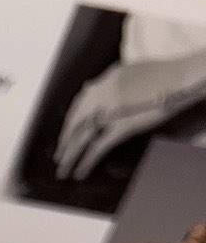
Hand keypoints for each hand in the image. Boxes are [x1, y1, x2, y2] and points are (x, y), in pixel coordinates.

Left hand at [55, 40, 205, 181]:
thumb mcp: (134, 70)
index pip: (81, 101)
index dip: (71, 119)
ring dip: (70, 155)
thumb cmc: (166, 75)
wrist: (183, 77)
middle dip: (65, 140)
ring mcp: (112, 109)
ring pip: (82, 136)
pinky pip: (98, 147)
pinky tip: (80, 171)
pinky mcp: (123, 126)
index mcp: (107, 79)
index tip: (66, 131)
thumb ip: (113, 81)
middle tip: (58, 155)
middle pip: (76, 121)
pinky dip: (86, 161)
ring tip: (63, 169)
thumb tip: (91, 87)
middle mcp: (104, 93)